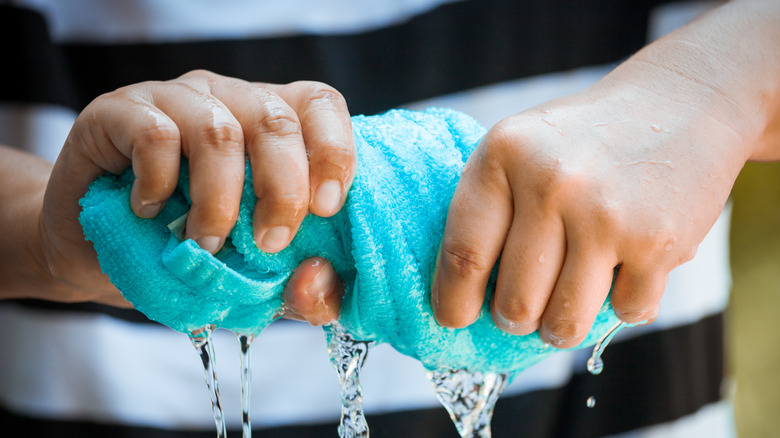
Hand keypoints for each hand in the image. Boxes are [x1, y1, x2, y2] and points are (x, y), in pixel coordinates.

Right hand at [36, 70, 350, 321]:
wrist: (101, 254)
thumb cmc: (193, 253)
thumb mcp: (260, 277)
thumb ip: (304, 288)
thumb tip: (315, 281)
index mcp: (274, 123)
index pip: (320, 105)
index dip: (335, 151)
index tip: (326, 208)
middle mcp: (230, 99)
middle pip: (276, 119)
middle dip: (284, 190)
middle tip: (269, 242)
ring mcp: (176, 99)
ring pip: (219, 130)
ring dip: (220, 201)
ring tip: (206, 243)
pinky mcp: (120, 111)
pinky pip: (154, 134)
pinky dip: (160, 183)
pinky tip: (150, 211)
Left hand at [431, 73, 750, 347]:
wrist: (682, 103)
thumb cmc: (583, 141)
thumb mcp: (520, 149)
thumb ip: (488, 210)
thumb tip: (461, 298)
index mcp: (502, 155)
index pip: (463, 254)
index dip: (454, 301)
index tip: (455, 319)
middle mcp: (550, 183)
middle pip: (514, 303)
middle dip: (515, 318)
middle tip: (524, 306)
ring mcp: (605, 215)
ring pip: (564, 323)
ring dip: (562, 325)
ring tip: (567, 300)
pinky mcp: (656, 242)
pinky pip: (625, 314)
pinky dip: (624, 303)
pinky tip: (625, 267)